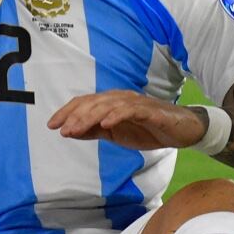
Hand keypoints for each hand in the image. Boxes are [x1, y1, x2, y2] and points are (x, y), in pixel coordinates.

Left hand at [48, 90, 206, 150]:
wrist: (182, 131)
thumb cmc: (148, 130)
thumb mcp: (116, 134)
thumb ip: (94, 131)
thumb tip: (70, 132)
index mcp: (111, 103)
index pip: (85, 103)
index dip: (67, 112)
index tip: (51, 125)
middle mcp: (121, 99)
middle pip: (93, 102)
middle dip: (75, 115)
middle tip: (62, 129)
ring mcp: (136, 103)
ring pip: (108, 105)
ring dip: (90, 116)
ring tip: (76, 128)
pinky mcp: (151, 111)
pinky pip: (132, 110)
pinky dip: (117, 115)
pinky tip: (106, 123)